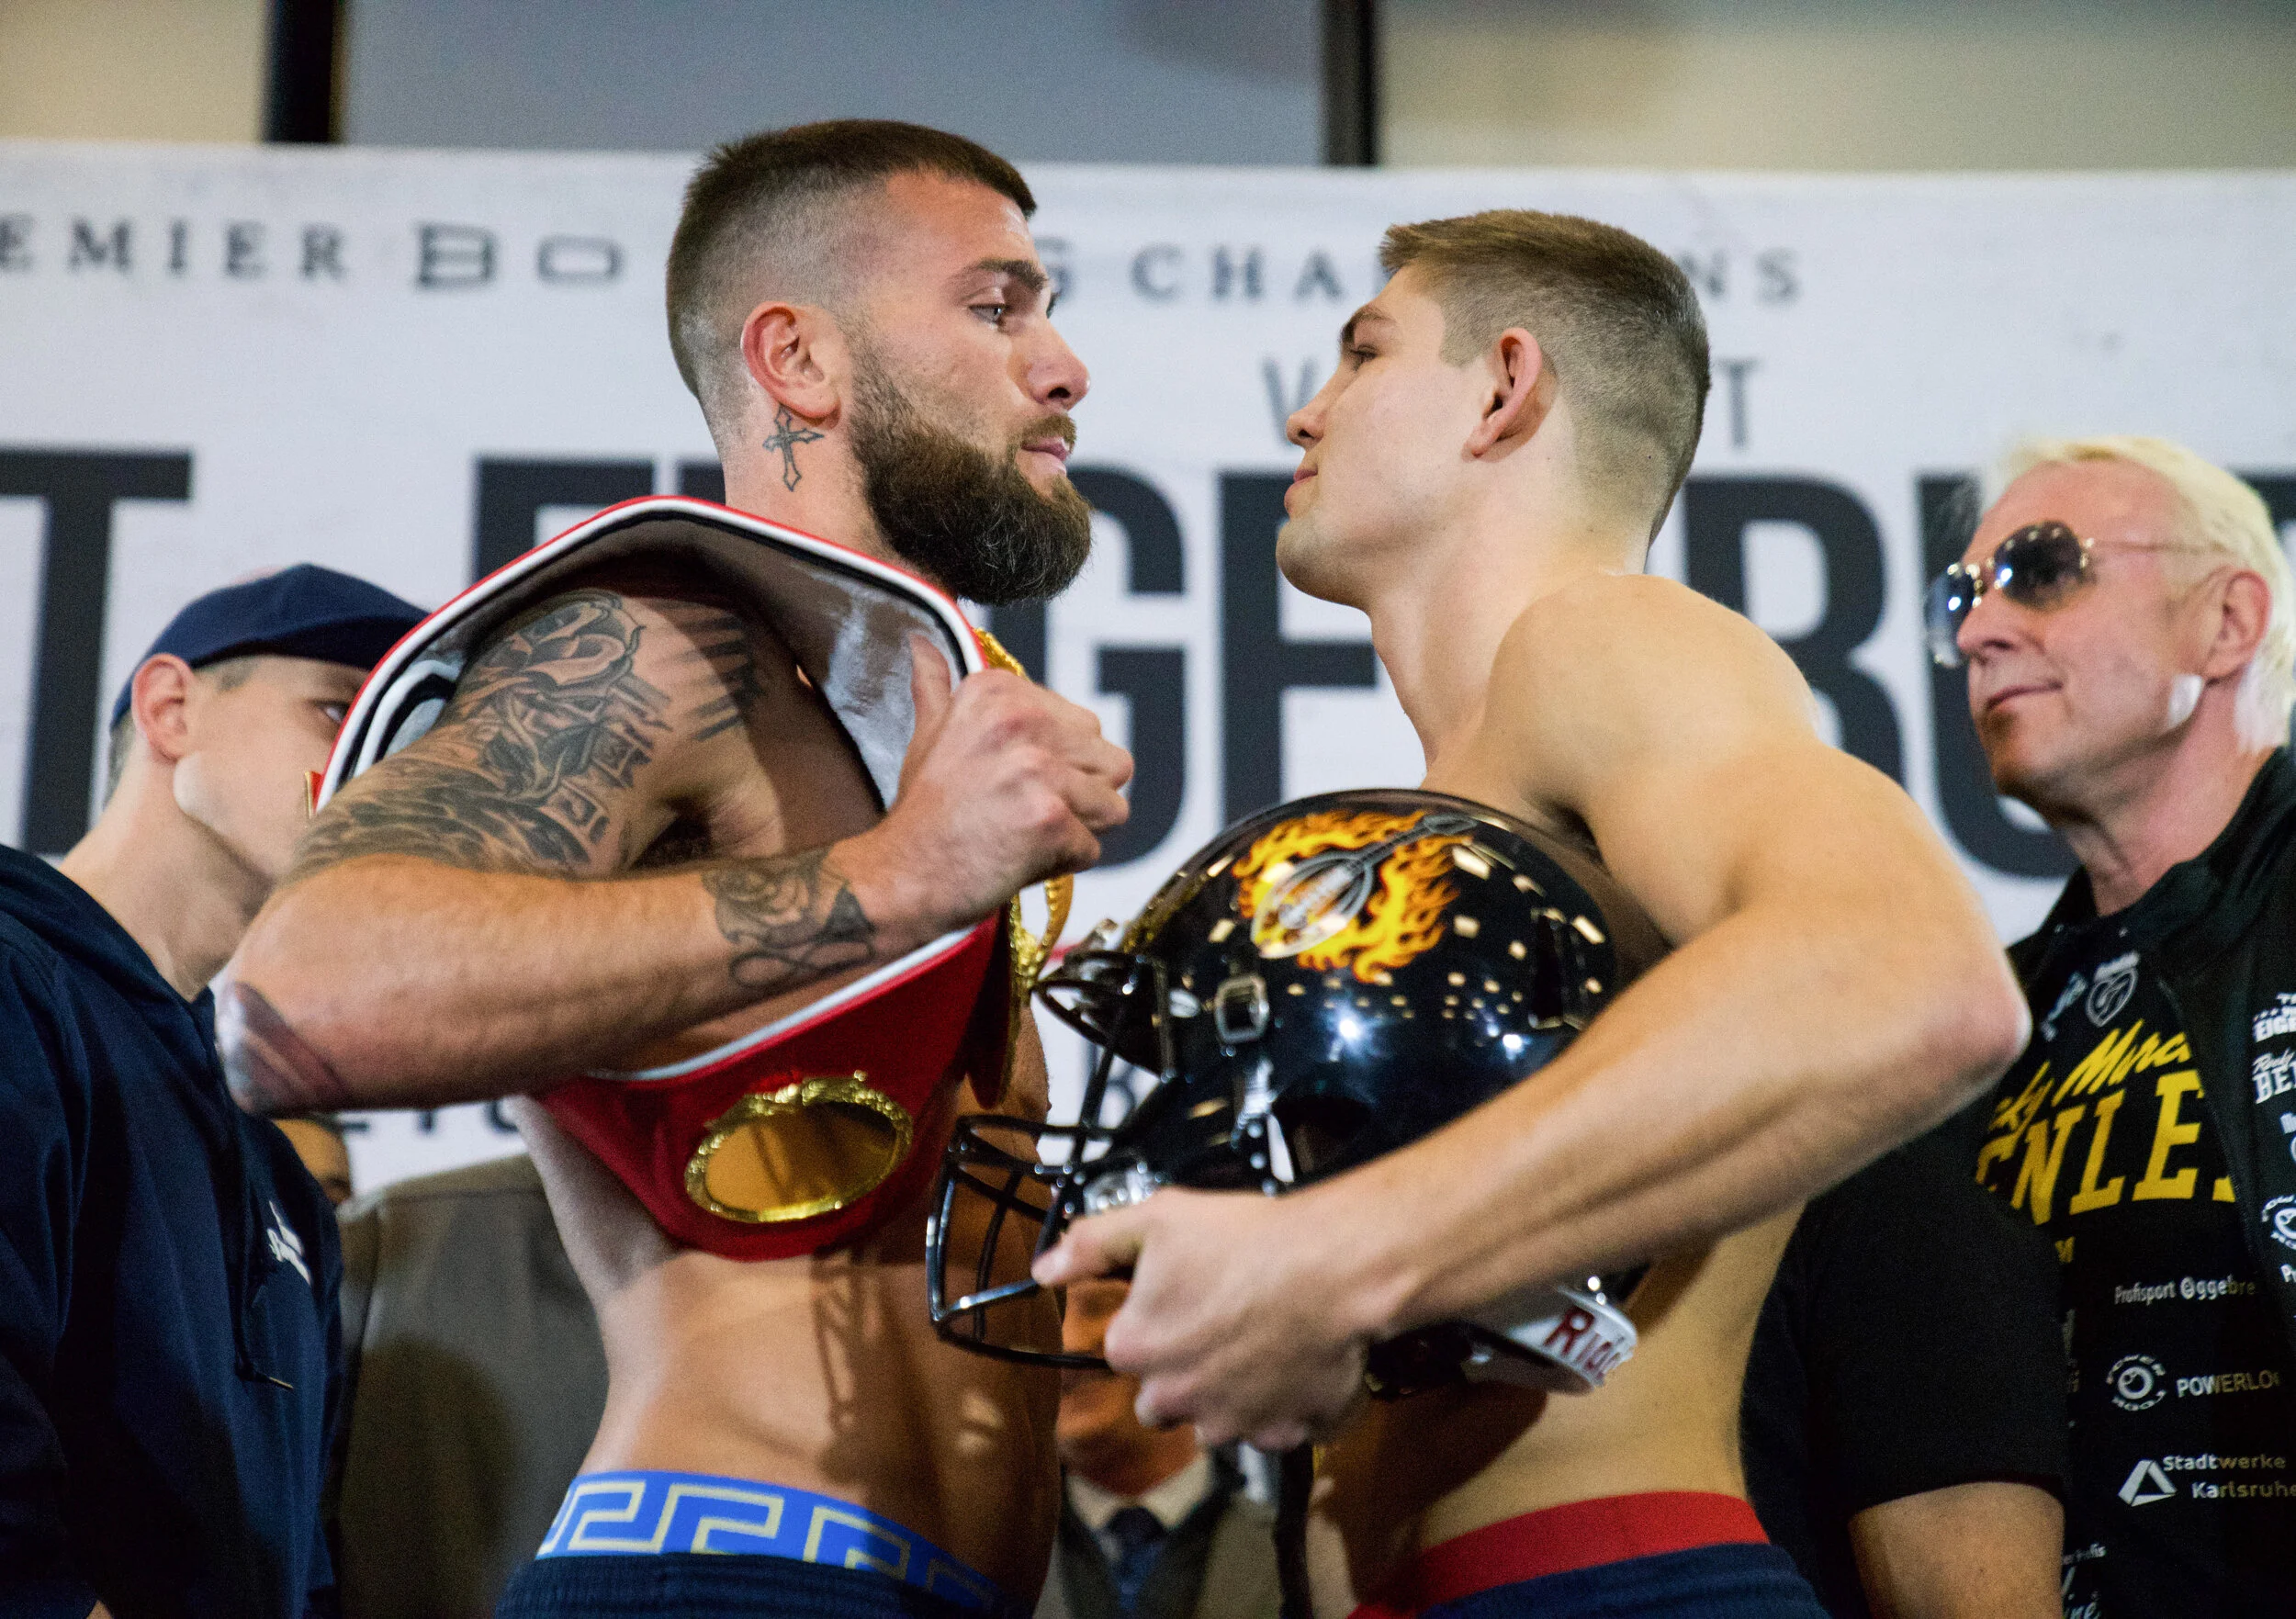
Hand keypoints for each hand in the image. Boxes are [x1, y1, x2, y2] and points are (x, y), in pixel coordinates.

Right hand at [856, 637, 1131, 933]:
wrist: (901, 873)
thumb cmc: (923, 809)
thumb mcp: (928, 733)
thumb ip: (937, 685)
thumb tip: (921, 640)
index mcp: (1001, 691)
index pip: (1086, 727)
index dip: (1058, 764)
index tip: (1011, 780)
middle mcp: (1023, 720)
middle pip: (1109, 762)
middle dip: (1078, 795)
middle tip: (1022, 812)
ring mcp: (1039, 770)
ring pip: (1110, 805)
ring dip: (1077, 829)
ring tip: (1025, 834)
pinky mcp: (1051, 819)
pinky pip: (1093, 847)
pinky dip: (1063, 862)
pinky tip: (1020, 857)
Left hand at [1033, 1186, 1371, 1449]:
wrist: (1333, 1270)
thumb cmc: (1245, 1241)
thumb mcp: (1157, 1218)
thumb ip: (1091, 1243)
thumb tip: (1044, 1269)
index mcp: (1135, 1349)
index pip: (1126, 1349)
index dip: (1155, 1321)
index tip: (1184, 1296)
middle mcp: (1173, 1400)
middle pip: (1165, 1398)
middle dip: (1186, 1372)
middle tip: (1222, 1323)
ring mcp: (1231, 1425)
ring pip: (1218, 1420)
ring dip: (1232, 1395)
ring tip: (1264, 1343)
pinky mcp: (1283, 1435)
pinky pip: (1276, 1429)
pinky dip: (1284, 1406)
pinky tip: (1298, 1364)